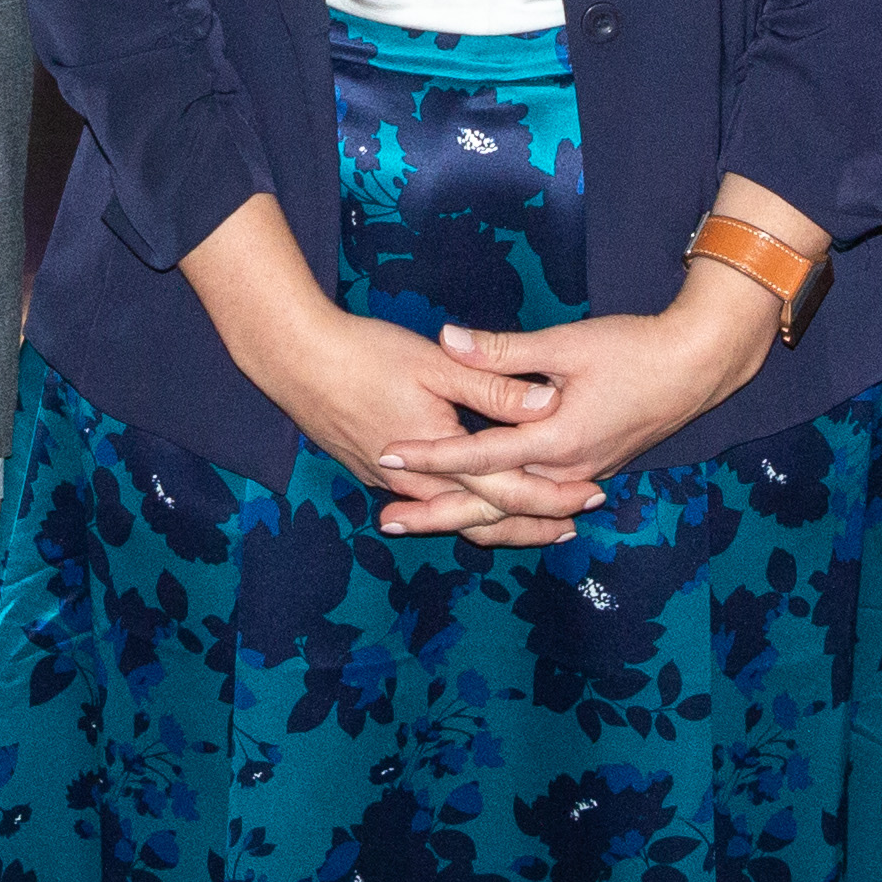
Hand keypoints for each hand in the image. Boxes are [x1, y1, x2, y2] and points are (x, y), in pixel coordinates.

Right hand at [241, 295, 590, 538]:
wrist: (292, 360)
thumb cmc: (363, 353)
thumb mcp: (435, 363)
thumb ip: (492, 387)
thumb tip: (549, 402)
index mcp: (440, 454)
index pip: (508, 491)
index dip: (552, 498)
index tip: (589, 499)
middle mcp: (416, 482)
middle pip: (482, 518)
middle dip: (530, 525)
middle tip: (571, 528)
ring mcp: (389, 482)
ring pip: (451, 516)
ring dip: (493, 522)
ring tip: (531, 524)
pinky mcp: (370, 472)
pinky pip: (423, 503)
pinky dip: (455, 509)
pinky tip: (465, 501)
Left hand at [377, 264, 779, 539]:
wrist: (698, 367)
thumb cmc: (635, 349)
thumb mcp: (566, 344)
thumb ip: (504, 351)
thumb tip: (448, 338)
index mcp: (557, 439)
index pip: (480, 454)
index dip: (431, 455)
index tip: (388, 456)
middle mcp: (567, 469)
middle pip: (492, 502)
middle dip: (437, 512)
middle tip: (387, 518)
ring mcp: (582, 474)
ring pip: (515, 508)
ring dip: (467, 515)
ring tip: (420, 520)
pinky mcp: (590, 468)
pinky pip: (537, 501)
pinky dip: (504, 509)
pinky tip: (479, 509)